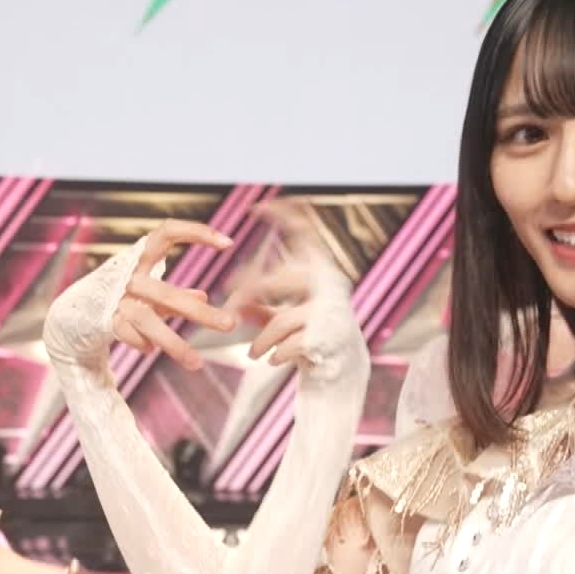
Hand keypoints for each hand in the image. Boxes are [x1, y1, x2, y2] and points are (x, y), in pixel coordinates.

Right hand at [111, 219, 237, 370]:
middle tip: (230, 325)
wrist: (74, 312)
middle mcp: (128, 277)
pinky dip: (143, 344)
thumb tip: (204, 295)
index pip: (167, 233)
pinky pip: (128, 334)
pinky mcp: (104, 322)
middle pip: (166, 294)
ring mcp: (115, 300)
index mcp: (140, 258)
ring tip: (196, 363)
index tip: (228, 243)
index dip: (196, 232)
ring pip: (147, 319)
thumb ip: (175, 295)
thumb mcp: (149, 290)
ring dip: (173, 343)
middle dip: (198, 312)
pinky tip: (152, 351)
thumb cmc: (121, 296)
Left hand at [223, 199, 344, 368]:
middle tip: (231, 306)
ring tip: (253, 352)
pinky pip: (286, 344)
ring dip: (262, 339)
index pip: (305, 232)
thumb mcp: (281, 314)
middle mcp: (330, 283)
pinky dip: (274, 353)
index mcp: (321, 269)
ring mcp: (329, 310)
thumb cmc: (309, 332)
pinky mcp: (324, 336)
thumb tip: (233, 300)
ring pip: (280, 320)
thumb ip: (258, 304)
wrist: (342, 366)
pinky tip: (272, 360)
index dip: (283, 216)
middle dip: (250, 295)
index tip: (257, 206)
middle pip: (278, 280)